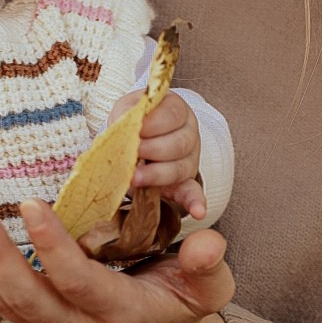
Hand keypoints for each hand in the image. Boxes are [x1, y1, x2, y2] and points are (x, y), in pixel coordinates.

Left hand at [0, 199, 233, 322]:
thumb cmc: (183, 304)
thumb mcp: (210, 288)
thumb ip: (208, 265)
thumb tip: (206, 241)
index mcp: (122, 313)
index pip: (79, 282)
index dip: (52, 247)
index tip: (31, 205)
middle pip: (29, 298)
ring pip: (6, 304)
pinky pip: (0, 304)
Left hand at [110, 90, 205, 219]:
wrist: (133, 143)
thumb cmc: (130, 124)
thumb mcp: (125, 110)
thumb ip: (126, 114)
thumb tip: (123, 127)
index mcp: (177, 110)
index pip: (173, 113)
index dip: (153, 123)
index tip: (135, 129)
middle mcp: (189, 134)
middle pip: (180, 143)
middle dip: (153, 149)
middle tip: (132, 153)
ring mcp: (189, 160)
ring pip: (180, 168)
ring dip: (156, 174)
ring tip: (134, 177)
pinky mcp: (185, 184)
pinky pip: (193, 193)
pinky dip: (196, 203)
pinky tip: (198, 212)